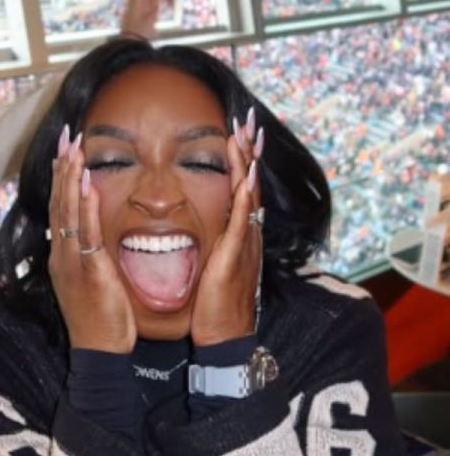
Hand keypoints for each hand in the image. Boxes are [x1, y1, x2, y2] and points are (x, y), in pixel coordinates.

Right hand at [47, 124, 137, 353]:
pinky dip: (85, 209)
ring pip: (68, 214)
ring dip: (70, 180)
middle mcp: (61, 254)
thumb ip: (88, 254)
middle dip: (62, 169)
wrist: (100, 350)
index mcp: (62, 255)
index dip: (61, 178)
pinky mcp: (88, 271)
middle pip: (58, 203)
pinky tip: (88, 187)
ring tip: (74, 151)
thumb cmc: (101, 319)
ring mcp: (71, 262)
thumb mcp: (90, 281)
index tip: (65, 150)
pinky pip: (85, 235)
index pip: (59, 208)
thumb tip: (90, 233)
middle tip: (67, 137)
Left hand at [192, 108, 264, 345]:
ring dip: (248, 164)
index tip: (239, 133)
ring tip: (246, 135)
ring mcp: (244, 244)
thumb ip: (213, 243)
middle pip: (250, 185)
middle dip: (249, 152)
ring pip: (248, 196)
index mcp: (238, 235)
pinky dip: (245, 197)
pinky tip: (246, 177)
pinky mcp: (234, 256)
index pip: (242, 189)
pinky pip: (242, 220)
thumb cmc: (214, 303)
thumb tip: (206, 227)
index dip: (242, 161)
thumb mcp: (214, 264)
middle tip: (248, 120)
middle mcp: (246, 235)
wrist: (223, 335)